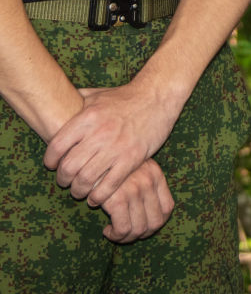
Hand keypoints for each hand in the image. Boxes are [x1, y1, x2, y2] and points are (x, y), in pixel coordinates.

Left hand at [44, 83, 177, 205]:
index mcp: (87, 117)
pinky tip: (95, 198)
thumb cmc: (125, 97)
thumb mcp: (96, 94)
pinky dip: (99, 196)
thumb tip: (57, 100)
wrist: (157, 97)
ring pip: (87, 178)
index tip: (52, 165)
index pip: (57, 146)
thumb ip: (76, 100)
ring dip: (78, 190)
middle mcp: (99, 133)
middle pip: (69, 166)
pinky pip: (110, 184)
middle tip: (64, 181)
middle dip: (63, 179)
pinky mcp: (133, 158)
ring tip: (79, 191)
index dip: (50, 160)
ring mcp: (116, 147)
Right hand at [98, 158, 173, 243]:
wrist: (87, 159)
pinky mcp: (117, 200)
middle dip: (142, 235)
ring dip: (127, 238)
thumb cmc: (106, 166)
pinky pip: (123, 229)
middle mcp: (148, 182)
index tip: (142, 228)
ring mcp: (135, 191)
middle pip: (156, 222)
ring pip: (139, 229)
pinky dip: (116, 236)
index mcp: (155, 175)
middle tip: (127, 235)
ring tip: (115, 234)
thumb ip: (144, 184)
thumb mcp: (132, 168)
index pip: (167, 208)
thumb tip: (149, 216)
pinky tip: (107, 231)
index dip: (157, 224)